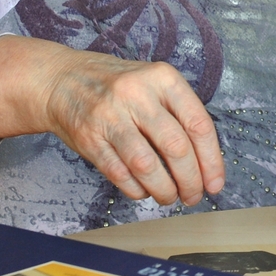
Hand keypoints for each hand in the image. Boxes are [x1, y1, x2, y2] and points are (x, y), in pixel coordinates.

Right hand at [0, 36, 224, 205]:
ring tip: (170, 197)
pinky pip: (119, 174)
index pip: (198, 124)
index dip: (212, 161)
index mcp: (163, 78)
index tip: (215, 184)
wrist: (61, 80)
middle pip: (176, 148)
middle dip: (190, 181)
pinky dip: (136, 190)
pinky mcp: (88, 138)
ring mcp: (110, 116)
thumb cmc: (118, 87)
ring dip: (164, 190)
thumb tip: (206, 165)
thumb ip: (179, 115)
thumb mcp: (154, 84)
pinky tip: (144, 191)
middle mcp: (137, 94)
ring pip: (147, 165)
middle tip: (193, 196)